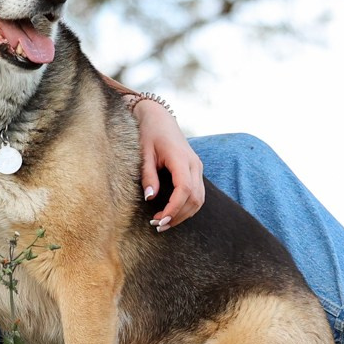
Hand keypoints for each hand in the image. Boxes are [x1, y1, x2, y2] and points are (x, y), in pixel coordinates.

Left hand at [132, 99, 203, 229]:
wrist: (159, 117)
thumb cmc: (149, 133)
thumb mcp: (144, 153)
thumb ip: (148, 175)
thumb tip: (150, 198)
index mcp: (181, 159)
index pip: (184, 189)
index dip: (174, 208)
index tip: (159, 220)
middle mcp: (194, 164)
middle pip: (195, 198)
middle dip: (178, 216)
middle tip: (157, 226)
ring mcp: (197, 167)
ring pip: (199, 198)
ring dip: (184, 214)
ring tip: (163, 223)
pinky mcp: (195, 170)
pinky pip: (197, 193)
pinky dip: (187, 206)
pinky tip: (172, 213)